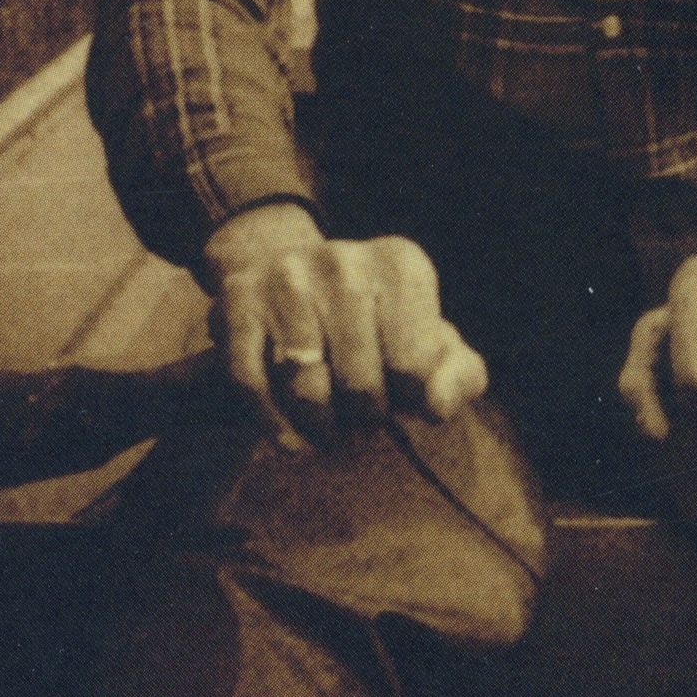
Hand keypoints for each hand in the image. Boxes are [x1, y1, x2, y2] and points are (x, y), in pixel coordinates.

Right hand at [202, 203, 487, 444]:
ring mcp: (287, 275)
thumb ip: (458, 377)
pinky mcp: (238, 299)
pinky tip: (291, 437)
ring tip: (330, 427)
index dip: (408, 401)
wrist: (296, 289)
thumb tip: (435, 405)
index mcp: (401, 264)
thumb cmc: (379, 331)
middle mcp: (344, 259)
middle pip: (360, 386)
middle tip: (361, 419)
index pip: (413, 370)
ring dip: (320, 428)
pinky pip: (252, 383)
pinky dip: (274, 424)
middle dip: (364, 420)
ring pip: (306, 389)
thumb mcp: (433, 349)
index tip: (400, 396)